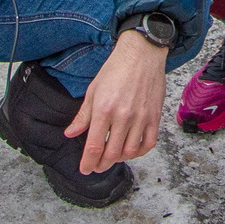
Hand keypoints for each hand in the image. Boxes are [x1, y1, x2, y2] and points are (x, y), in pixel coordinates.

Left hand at [64, 30, 167, 173]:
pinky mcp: (154, 116)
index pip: (94, 146)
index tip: (84, 169)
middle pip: (111, 153)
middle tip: (96, 166)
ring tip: (111, 157)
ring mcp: (141, 117)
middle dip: (101, 164)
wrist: (141, 54)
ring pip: (130, 151)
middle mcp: (123, 116)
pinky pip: (148, 143)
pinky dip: (139, 152)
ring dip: (119, 159)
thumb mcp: (93, 90)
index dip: (88, 162)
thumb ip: (83, 116)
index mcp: (104, 110)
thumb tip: (70, 134)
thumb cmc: (115, 69)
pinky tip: (131, 150)